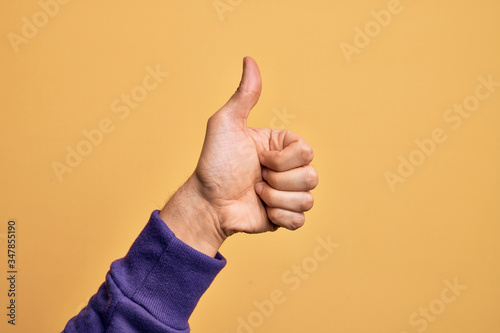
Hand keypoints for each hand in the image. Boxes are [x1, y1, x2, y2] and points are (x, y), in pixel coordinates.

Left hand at [160, 57, 317, 256]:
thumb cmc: (215, 163)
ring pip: (308, 199)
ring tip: (256, 194)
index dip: (281, 160)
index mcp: (282, 147)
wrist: (208, 203)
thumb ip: (244, 95)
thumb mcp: (226, 124)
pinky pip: (301, 220)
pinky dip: (280, 217)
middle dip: (278, 181)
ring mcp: (289, 193)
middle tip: (255, 178)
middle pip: (311, 177)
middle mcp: (289, 169)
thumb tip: (250, 60)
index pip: (307, 152)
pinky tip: (263, 211)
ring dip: (276, 199)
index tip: (258, 159)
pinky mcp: (286, 217)